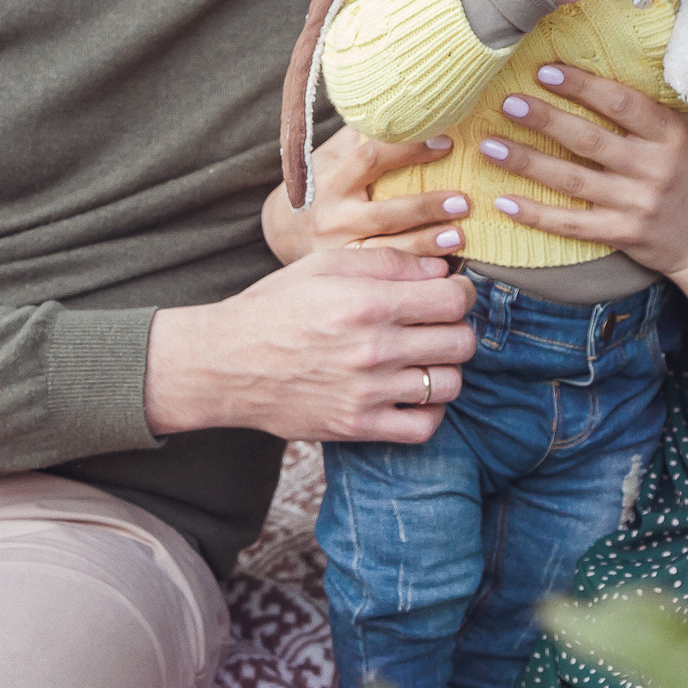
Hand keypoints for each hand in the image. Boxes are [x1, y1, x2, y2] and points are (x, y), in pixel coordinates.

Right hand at [144, 247, 476, 443]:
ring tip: (422, 359)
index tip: (449, 293)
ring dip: (444, 370)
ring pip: (449, 384)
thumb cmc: (275, 307)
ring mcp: (367, 392)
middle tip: (436, 326)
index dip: (461, 292)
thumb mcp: (324, 265)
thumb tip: (441, 269)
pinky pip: (424, 426)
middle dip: (456, 329)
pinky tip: (412, 393)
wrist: (226, 363)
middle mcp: (373, 349)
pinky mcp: (358, 426)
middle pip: (461, 342)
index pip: (453, 299)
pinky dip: (429, 411)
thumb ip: (387, 261)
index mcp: (367, 302)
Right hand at [264, 126, 471, 260]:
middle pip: (384, 213)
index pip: (370, 158)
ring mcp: (340, 248)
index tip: (446, 143)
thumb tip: (406, 106)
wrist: (280, 229)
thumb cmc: (319, 184)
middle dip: (425, 207)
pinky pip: (384, 273)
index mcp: (332, 178)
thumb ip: (361, 137)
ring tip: (460, 237)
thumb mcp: (331, 156)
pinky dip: (414, 271)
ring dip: (426, 244)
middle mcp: (334, 215)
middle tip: (464, 201)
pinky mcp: (348, 273)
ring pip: (387, 250)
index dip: (408, 149)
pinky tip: (441, 268)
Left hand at [473, 63, 687, 285]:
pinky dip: (536, 215)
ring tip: (489, 145)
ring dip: (527, 162)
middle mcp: (651, 169)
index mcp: (671, 137)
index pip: (622, 105)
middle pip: (588, 140)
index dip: (584, 87)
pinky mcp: (620, 234)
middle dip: (544, 119)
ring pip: (571, 181)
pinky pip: (571, 224)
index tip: (547, 71)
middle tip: (507, 102)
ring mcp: (633, 205)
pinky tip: (503, 201)